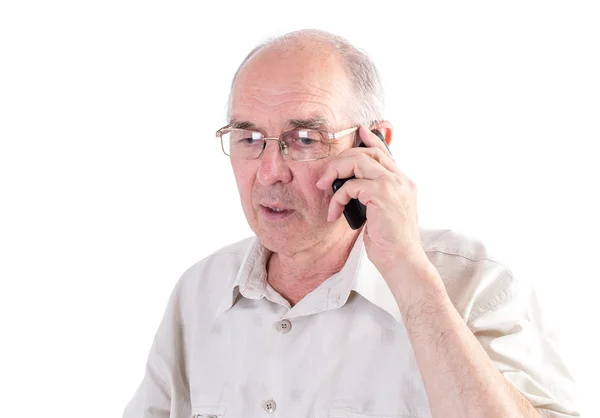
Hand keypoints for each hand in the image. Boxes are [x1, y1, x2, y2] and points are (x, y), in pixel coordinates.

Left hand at [316, 125, 426, 278]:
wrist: (402, 260)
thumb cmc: (390, 242)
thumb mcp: (381, 213)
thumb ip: (372, 195)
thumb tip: (351, 186)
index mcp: (403, 183)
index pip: (386, 153)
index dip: (372, 139)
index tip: (360, 131)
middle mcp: (401, 180)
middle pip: (368, 152)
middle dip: (342, 159)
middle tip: (325, 176)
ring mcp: (394, 186)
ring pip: (359, 161)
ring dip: (336, 172)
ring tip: (324, 187)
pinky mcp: (383, 195)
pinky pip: (352, 185)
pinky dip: (338, 197)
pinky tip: (335, 212)